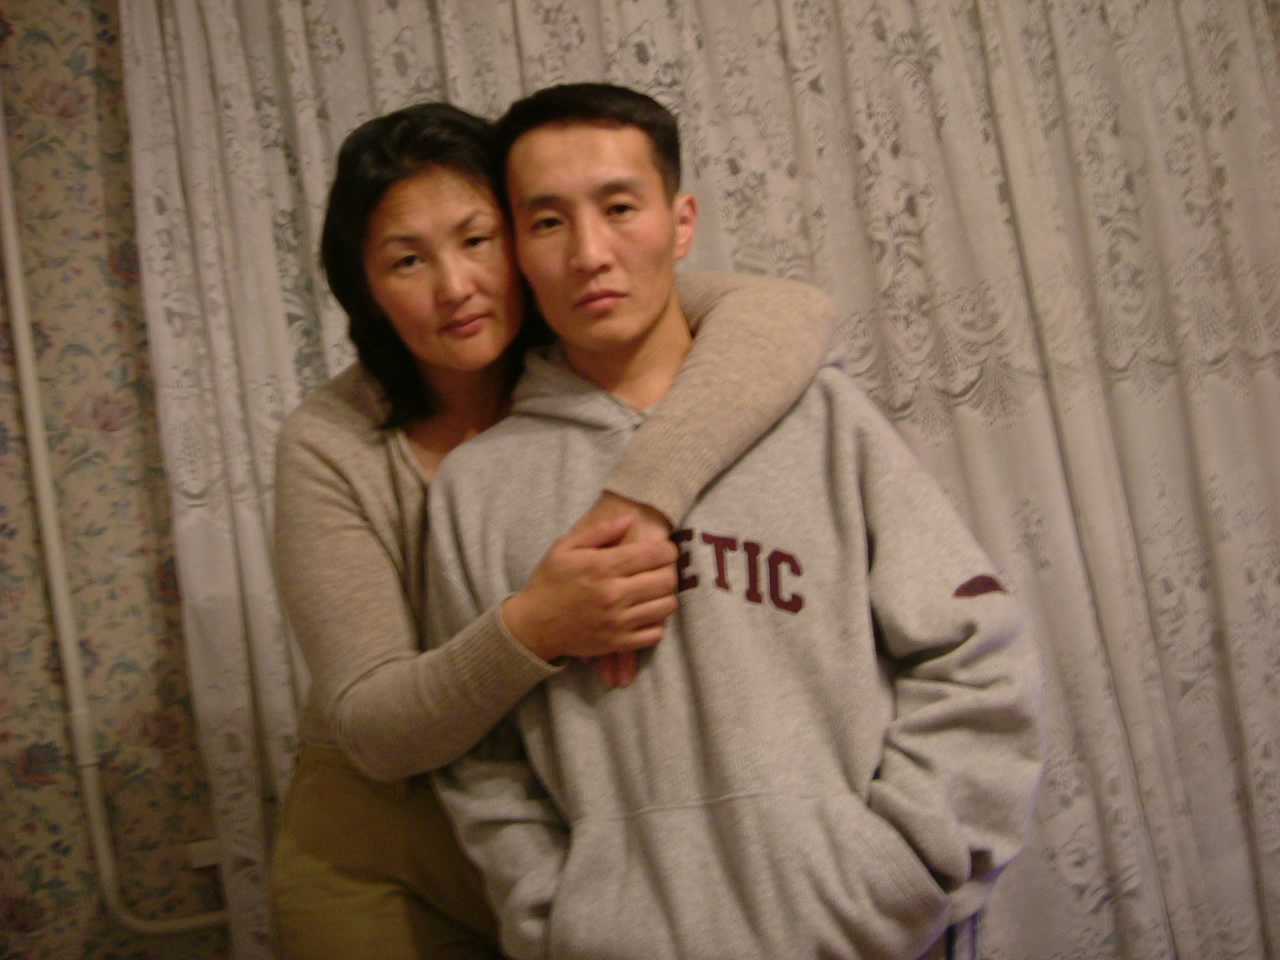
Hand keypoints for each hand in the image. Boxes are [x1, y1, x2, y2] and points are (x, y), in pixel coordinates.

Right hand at [502, 506, 677, 674]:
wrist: (532, 625)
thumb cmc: (549, 582)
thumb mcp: (565, 547)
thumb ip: (599, 531)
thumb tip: (629, 519)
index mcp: (603, 566)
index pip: (655, 554)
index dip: (667, 549)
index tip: (663, 550)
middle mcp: (614, 594)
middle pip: (667, 580)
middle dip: (668, 571)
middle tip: (659, 571)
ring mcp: (618, 621)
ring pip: (666, 607)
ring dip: (665, 596)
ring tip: (653, 592)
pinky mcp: (618, 643)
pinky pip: (656, 633)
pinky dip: (657, 623)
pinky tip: (646, 613)